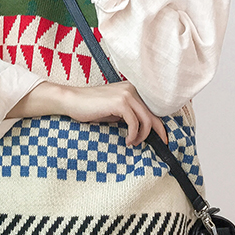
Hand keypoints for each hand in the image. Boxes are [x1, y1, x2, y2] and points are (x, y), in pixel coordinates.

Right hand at [7, 80, 167, 147]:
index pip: (152, 108)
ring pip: (146, 120)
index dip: (160, 125)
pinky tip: (127, 141)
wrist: (72, 101)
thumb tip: (144, 130)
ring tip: (132, 143)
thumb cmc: (90, 107)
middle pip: (153, 114)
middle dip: (158, 133)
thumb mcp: (114, 111)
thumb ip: (129, 115)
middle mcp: (132, 89)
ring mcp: (127, 94)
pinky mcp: (120, 102)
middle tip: (159, 145)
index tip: (163, 139)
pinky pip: (135, 123)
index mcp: (132, 89)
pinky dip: (133, 135)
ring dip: (142, 136)